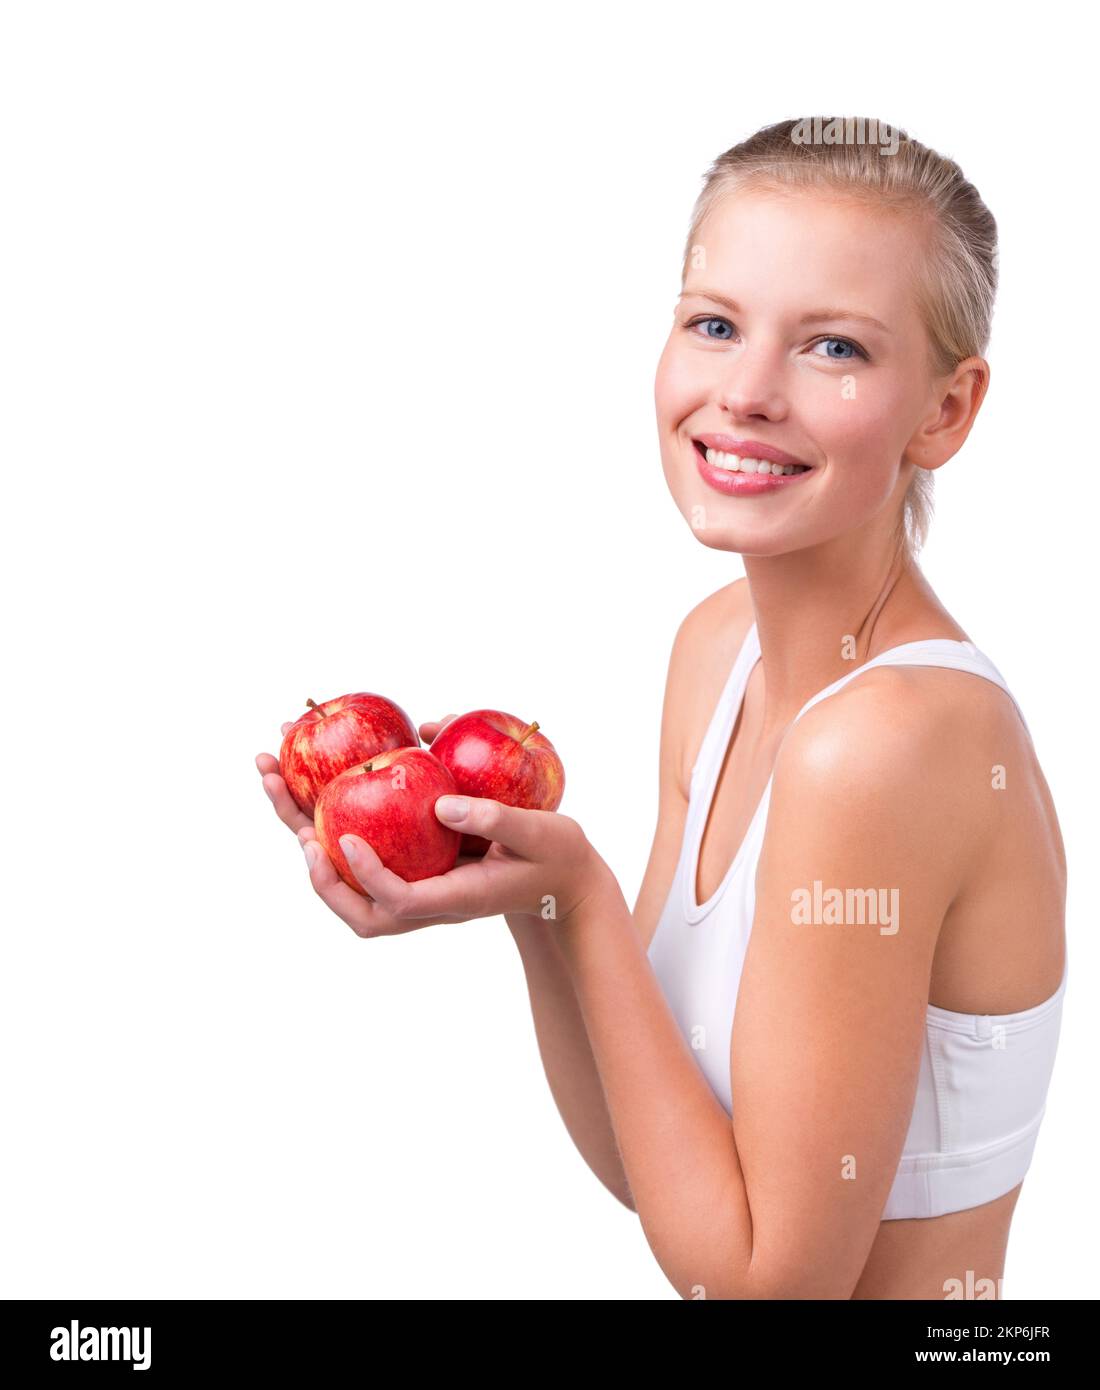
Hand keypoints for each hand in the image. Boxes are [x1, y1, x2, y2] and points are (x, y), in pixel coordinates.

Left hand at [256, 714, 610, 937]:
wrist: (561, 879)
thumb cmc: (555, 855)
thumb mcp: (540, 834)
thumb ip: (494, 820)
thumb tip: (440, 804)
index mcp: (455, 899)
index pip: (398, 901)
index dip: (366, 875)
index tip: (341, 839)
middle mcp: (425, 899)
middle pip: (353, 901)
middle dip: (310, 859)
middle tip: (282, 802)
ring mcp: (415, 884)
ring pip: (344, 875)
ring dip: (303, 828)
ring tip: (271, 771)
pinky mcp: (411, 864)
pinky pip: (359, 849)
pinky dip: (328, 815)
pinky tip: (313, 774)